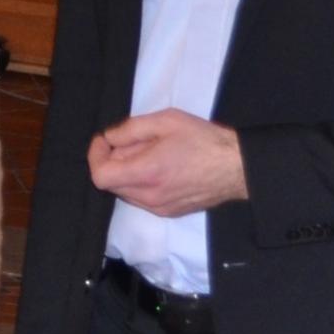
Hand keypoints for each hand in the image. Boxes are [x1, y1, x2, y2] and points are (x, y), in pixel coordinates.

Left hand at [87, 108, 246, 217]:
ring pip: (125, 192)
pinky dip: (139, 183)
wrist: (237, 167)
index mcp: (147, 173)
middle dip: (111, 161)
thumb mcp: (166, 121)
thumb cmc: (204, 140)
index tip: (105, 140)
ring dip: (126, 172)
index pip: (100, 176)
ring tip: (149, 152)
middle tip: (130, 142)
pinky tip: (158, 167)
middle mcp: (150, 197)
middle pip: (110, 184)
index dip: (95, 156)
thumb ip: (131, 129)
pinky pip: (140, 199)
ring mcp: (159, 208)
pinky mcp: (168, 212)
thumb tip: (109, 138)